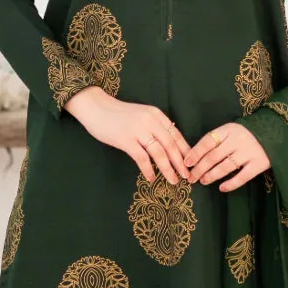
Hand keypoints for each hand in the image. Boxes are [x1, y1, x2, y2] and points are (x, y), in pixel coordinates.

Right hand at [64, 86, 191, 183]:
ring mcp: (138, 130)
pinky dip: (148, 169)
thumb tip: (168, 141)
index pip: (175, 134)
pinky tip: (151, 178)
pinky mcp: (126, 140)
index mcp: (156, 115)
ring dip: (168, 169)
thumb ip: (154, 125)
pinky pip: (142, 158)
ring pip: (159, 153)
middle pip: (171, 145)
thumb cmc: (117, 114)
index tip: (192, 163)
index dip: (185, 150)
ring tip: (173, 180)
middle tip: (187, 176)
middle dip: (180, 162)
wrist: (95, 107)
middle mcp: (150, 121)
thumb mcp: (141, 114)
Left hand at [185, 122, 270, 191]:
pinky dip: (231, 184)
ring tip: (203, 181)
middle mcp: (238, 140)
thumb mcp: (231, 130)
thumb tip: (195, 156)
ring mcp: (249, 152)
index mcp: (229, 129)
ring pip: (225, 167)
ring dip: (212, 175)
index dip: (195, 153)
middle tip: (191, 177)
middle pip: (214, 156)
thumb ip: (217, 140)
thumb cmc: (247, 133)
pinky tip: (222, 188)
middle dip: (200, 168)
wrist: (276, 132)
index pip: (208, 141)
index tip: (187, 163)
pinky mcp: (259, 164)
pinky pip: (242, 176)